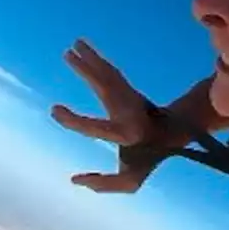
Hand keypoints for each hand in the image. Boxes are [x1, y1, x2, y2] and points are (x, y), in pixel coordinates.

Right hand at [51, 39, 174, 192]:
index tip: (54, 109)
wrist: (173, 138)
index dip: (74, 121)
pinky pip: (108, 71)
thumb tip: (74, 179)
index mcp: (126, 134)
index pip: (95, 127)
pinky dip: (96, 58)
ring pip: (107, 74)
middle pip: (104, 87)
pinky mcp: (127, 88)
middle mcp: (128, 112)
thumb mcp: (131, 181)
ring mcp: (129, 98)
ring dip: (90, 58)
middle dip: (86, 71)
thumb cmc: (146, 159)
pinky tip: (82, 46)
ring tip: (74, 45)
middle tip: (67, 55)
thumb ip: (105, 185)